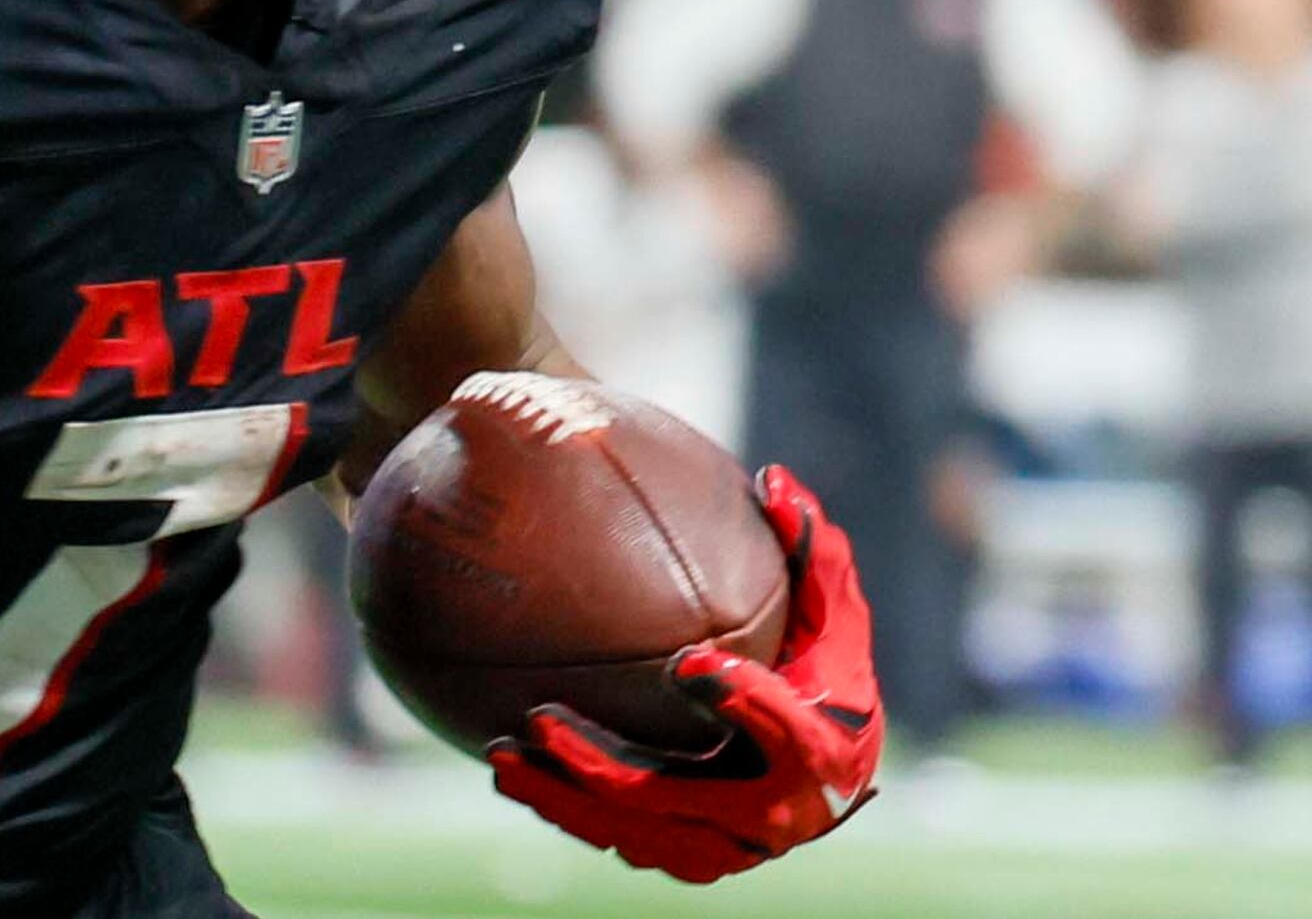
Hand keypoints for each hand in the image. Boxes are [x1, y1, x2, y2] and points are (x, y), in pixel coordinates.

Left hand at [485, 466, 884, 882]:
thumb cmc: (826, 674)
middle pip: (682, 806)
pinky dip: (561, 806)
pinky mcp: (683, 854)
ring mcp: (724, 847)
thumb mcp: (834, 615)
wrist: (825, 769)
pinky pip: (613, 836)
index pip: (794, 739)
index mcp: (824, 757)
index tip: (692, 664)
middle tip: (543, 722)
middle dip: (608, 772)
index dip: (748, 705)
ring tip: (502, 755)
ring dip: (564, 800)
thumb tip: (775, 480)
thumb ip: (814, 553)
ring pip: (635, 835)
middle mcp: (775, 820)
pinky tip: (504, 763)